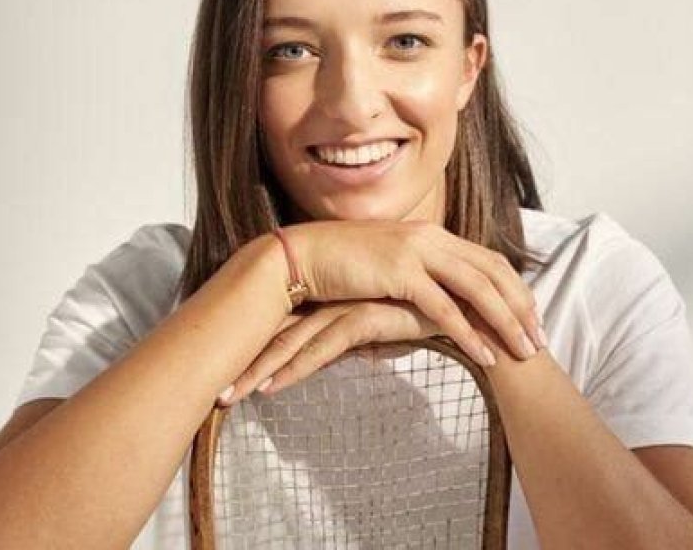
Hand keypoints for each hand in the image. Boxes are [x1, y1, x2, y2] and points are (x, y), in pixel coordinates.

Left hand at [217, 298, 441, 405]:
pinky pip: (322, 346)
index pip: (291, 320)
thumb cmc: (436, 321)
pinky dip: (295, 369)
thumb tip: (352, 349)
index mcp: (341, 295)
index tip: (232, 368)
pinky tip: (271, 390)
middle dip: (247, 356)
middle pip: (282, 327)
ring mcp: (351, 303)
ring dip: (260, 368)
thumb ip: (368, 333)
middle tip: (216, 387)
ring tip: (228, 396)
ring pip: (294, 338)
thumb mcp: (393, 327)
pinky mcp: (366, 314)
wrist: (475, 316)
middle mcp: (339, 295)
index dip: (260, 344)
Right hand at [283, 219, 543, 367]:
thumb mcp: (390, 259)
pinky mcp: (399, 272)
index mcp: (432, 233)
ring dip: (505, 321)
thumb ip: (419, 269)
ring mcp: (416, 251)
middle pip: (493, 272)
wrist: (303, 254)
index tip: (531, 317)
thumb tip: (438, 294)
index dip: (514, 288)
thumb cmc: (343, 262)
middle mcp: (431, 237)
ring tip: (523, 352)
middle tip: (540, 340)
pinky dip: (468, 332)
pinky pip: (444, 307)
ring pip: (477, 288)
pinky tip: (484, 355)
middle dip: (522, 307)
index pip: (488, 259)